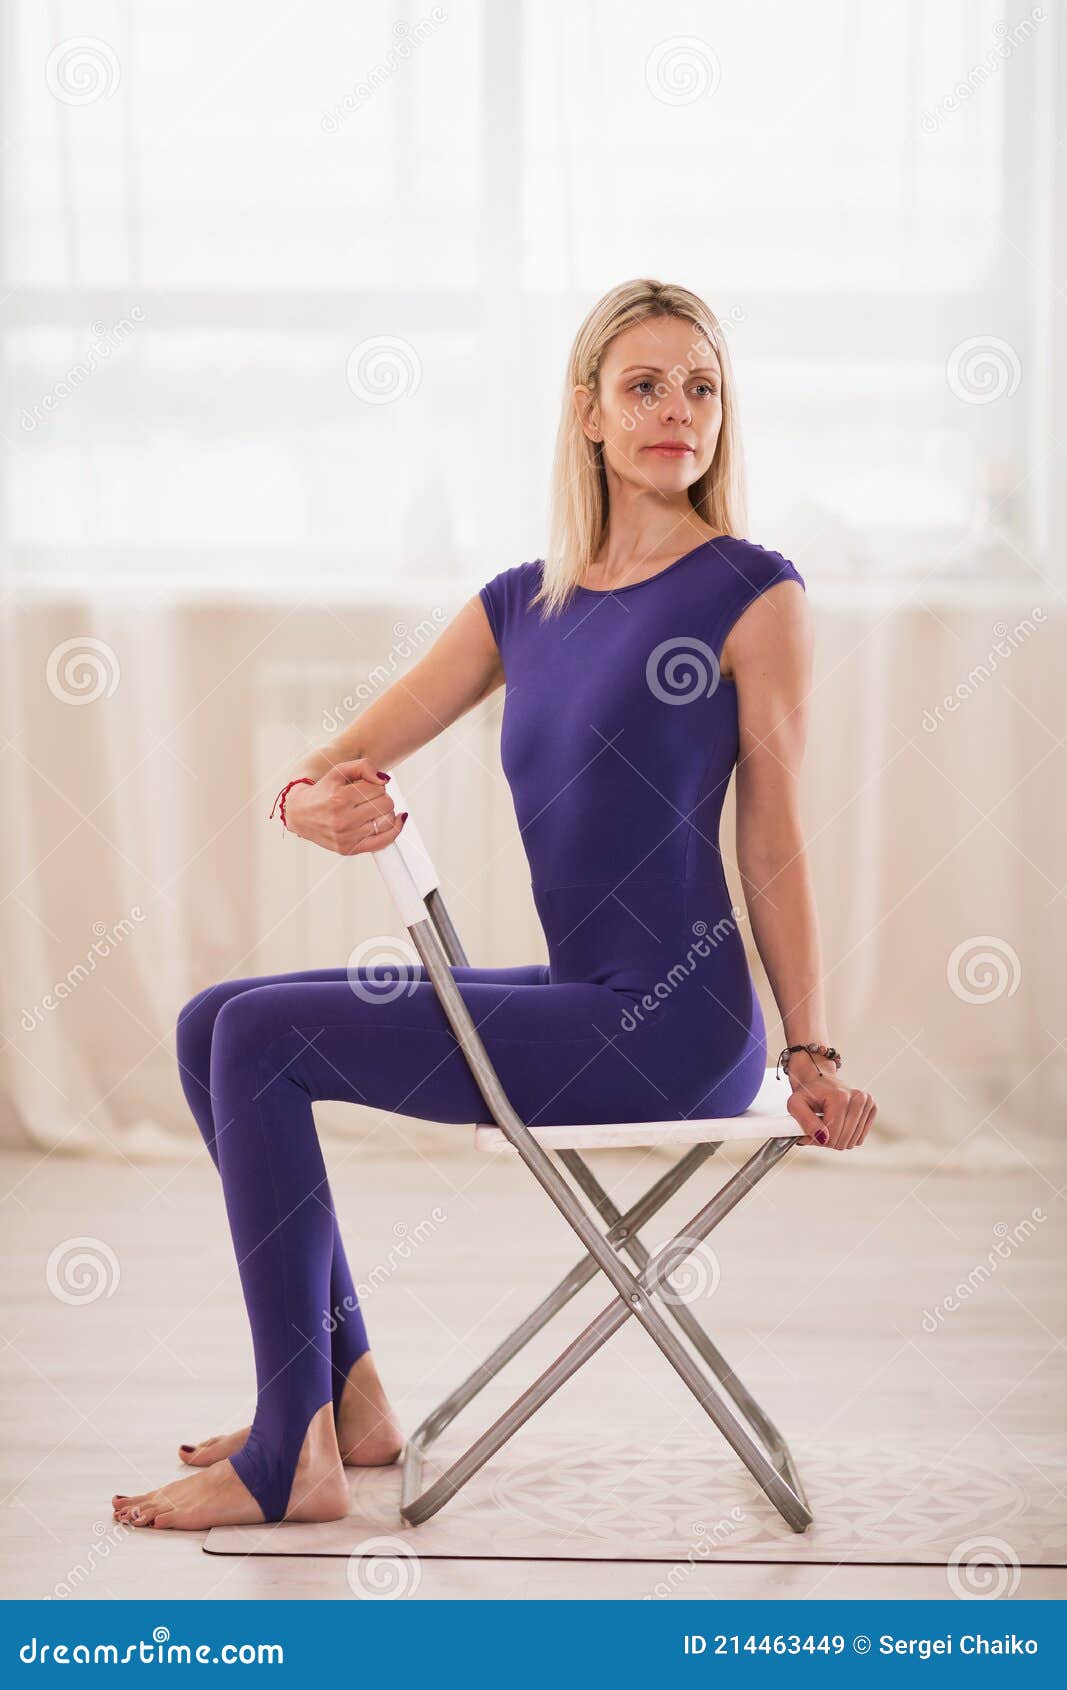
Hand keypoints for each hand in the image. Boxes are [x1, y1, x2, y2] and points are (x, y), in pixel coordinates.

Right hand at [283, 757, 408, 855]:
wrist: (300, 814)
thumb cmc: (323, 790)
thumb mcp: (338, 771)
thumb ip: (363, 766)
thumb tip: (384, 780)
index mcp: (340, 798)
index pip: (379, 789)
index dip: (376, 785)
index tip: (367, 786)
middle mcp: (343, 819)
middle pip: (386, 804)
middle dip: (382, 797)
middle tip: (370, 798)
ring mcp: (346, 837)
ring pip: (387, 821)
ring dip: (386, 812)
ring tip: (375, 809)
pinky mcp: (348, 849)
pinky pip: (383, 842)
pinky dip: (395, 830)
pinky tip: (398, 820)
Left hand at [785, 1056, 875, 1149]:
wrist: (819, 1079)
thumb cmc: (808, 1092)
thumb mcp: (795, 1104)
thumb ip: (805, 1122)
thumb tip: (822, 1138)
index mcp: (840, 1097)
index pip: (832, 1135)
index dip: (818, 1139)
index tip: (810, 1132)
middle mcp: (858, 1098)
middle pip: (844, 1139)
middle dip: (828, 1140)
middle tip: (818, 1128)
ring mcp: (867, 1103)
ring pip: (852, 1141)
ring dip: (838, 1139)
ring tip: (828, 1125)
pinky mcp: (872, 1109)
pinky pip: (860, 1138)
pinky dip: (848, 1136)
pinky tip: (840, 1124)